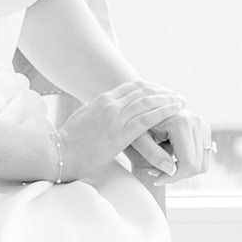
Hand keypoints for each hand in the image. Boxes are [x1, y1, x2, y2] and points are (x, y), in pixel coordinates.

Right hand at [55, 80, 186, 182]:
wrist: (59, 153)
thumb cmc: (69, 142)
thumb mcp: (83, 120)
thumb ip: (96, 114)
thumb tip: (103, 116)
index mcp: (101, 100)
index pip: (130, 87)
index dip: (149, 88)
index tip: (161, 91)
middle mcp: (110, 104)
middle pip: (142, 91)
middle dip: (162, 92)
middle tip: (176, 95)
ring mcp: (116, 116)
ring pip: (148, 101)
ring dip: (168, 100)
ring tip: (181, 101)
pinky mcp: (121, 132)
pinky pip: (148, 118)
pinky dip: (164, 112)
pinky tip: (175, 111)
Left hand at [126, 96, 210, 182]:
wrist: (144, 107)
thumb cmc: (136, 123)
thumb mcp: (139, 139)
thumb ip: (153, 154)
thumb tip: (172, 171)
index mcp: (181, 123)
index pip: (188, 163)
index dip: (173, 177)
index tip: (156, 180)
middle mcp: (196, 122)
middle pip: (197, 166)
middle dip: (177, 175)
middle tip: (157, 173)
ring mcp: (202, 125)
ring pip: (202, 163)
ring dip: (183, 170)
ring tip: (162, 164)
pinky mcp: (204, 129)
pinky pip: (202, 157)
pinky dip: (188, 163)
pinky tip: (171, 158)